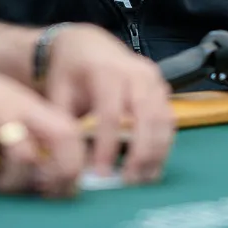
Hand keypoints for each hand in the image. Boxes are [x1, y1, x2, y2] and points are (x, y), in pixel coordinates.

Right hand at [0, 51, 83, 197]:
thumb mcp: (0, 107)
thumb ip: (19, 130)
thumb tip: (38, 173)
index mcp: (31, 105)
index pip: (71, 131)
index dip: (75, 162)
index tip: (59, 187)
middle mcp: (21, 107)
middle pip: (64, 137)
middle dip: (61, 173)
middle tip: (41, 194)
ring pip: (26, 160)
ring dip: (10, 185)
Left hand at [44, 24, 174, 183]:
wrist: (86, 45)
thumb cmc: (70, 72)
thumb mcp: (58, 93)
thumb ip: (65, 126)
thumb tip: (73, 162)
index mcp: (105, 70)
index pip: (110, 113)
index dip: (107, 146)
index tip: (101, 172)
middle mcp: (135, 71)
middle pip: (146, 116)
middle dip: (140, 152)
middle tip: (130, 181)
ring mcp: (152, 77)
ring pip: (163, 118)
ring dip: (156, 151)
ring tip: (143, 178)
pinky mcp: (162, 86)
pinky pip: (168, 117)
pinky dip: (163, 142)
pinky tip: (153, 163)